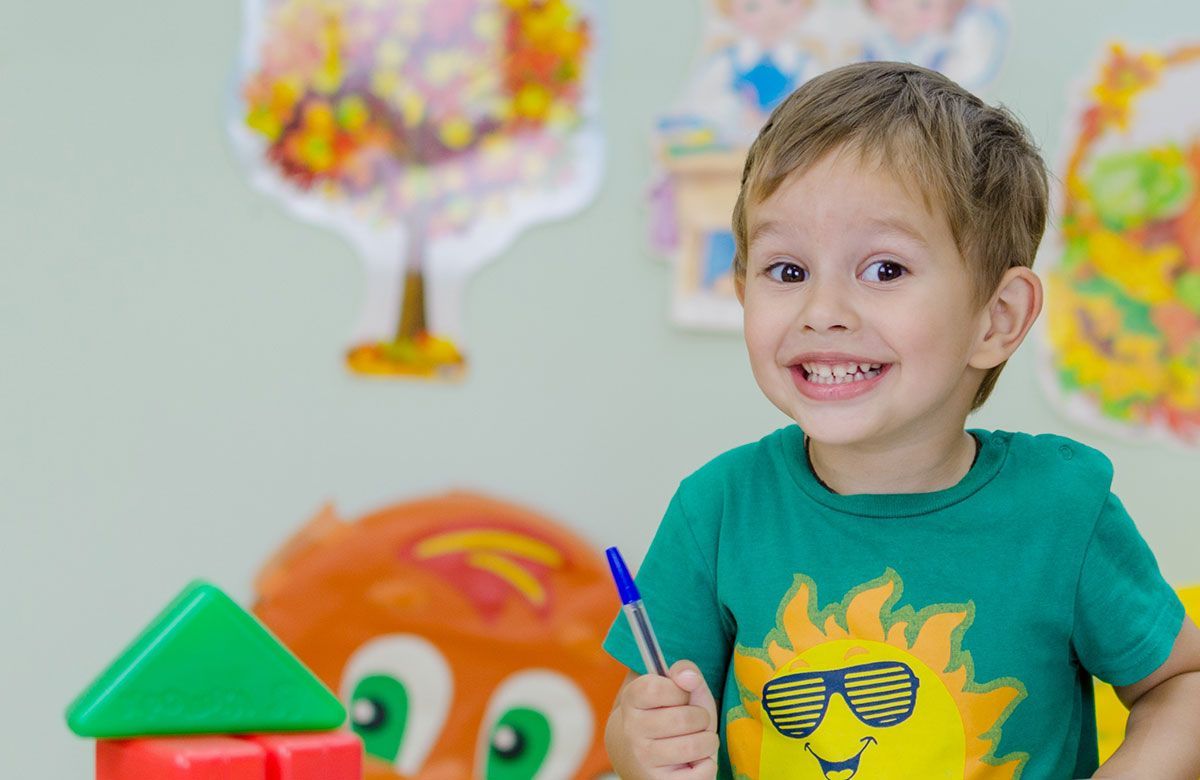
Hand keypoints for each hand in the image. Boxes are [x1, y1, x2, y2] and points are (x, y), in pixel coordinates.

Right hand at [607, 660, 719, 779]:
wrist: (636, 756)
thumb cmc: (664, 717)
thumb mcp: (673, 690)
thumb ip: (684, 672)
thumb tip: (690, 677)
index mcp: (632, 699)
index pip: (660, 688)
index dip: (680, 691)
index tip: (678, 696)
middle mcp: (631, 730)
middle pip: (687, 718)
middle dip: (701, 717)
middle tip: (693, 722)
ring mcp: (643, 759)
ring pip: (697, 745)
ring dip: (707, 741)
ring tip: (695, 741)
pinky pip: (704, 771)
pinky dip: (707, 765)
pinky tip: (692, 762)